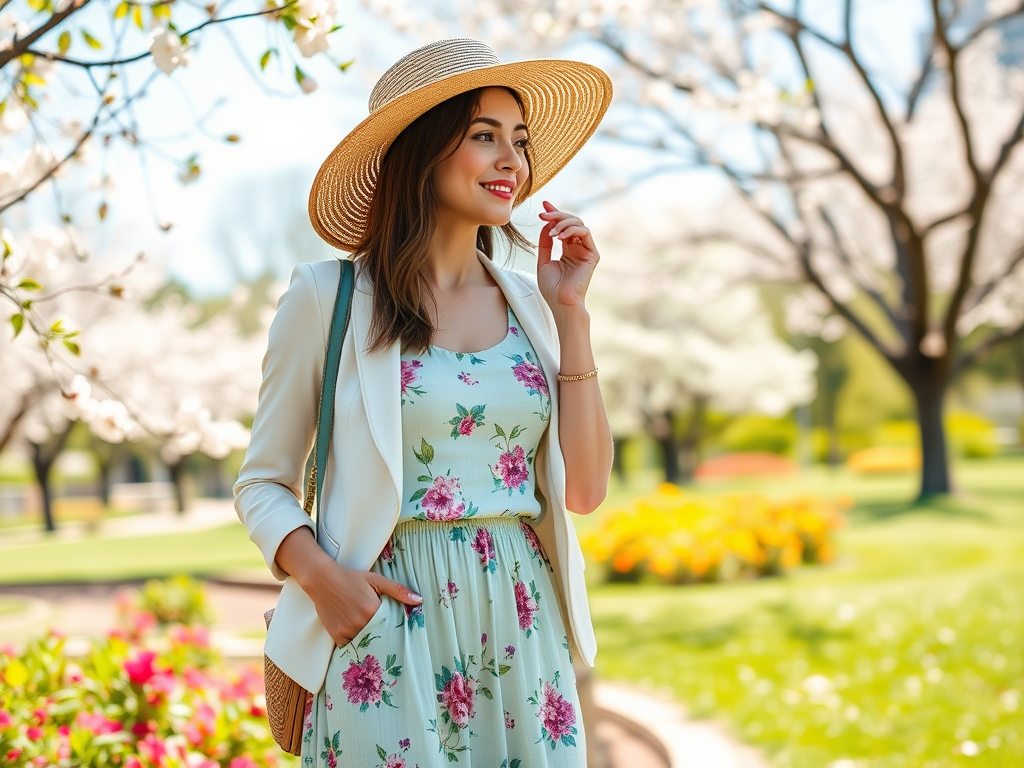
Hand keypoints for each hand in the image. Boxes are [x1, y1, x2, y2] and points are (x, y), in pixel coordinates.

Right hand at [304, 562, 421, 646]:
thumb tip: (419, 601)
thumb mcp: (376, 580)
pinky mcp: (336, 636)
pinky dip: (356, 645)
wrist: (322, 580)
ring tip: (377, 643)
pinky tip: (360, 641)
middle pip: (379, 637)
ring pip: (365, 644)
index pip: (391, 626)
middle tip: (393, 645)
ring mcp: (347, 631)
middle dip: (385, 639)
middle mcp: (360, 622)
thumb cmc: (351, 578)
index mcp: (372, 609)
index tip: (402, 635)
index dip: (396, 630)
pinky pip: (350, 647)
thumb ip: (398, 590)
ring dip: (370, 643)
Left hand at [537, 200, 599, 310]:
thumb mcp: (543, 261)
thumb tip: (547, 225)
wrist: (560, 303)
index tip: (543, 205)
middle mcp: (578, 247)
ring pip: (578, 224)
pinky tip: (559, 236)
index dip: (555, 213)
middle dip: (556, 215)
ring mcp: (586, 250)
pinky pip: (585, 233)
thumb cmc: (551, 288)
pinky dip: (571, 230)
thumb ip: (545, 243)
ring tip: (551, 231)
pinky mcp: (592, 255)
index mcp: (568, 249)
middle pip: (571, 221)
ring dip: (563, 222)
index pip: (563, 226)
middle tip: (543, 214)